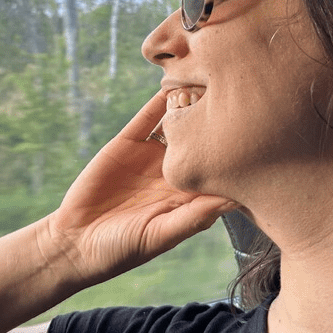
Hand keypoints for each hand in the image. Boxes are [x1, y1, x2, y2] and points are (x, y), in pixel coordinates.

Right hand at [43, 90, 237, 285]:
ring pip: (177, 123)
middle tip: (237, 98)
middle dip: (218, 120)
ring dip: (190, 104)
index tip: (257, 131)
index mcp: (189, 195)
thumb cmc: (122, 249)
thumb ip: (194, 216)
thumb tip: (234, 199)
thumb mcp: (161, 235)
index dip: (236, 150)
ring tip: (208, 83)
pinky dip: (159, 101)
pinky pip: (147, 118)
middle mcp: (174, 172)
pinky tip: (172, 84)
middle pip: (202, 139)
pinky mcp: (127, 143)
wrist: (75, 241)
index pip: (219, 167)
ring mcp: (151, 156)